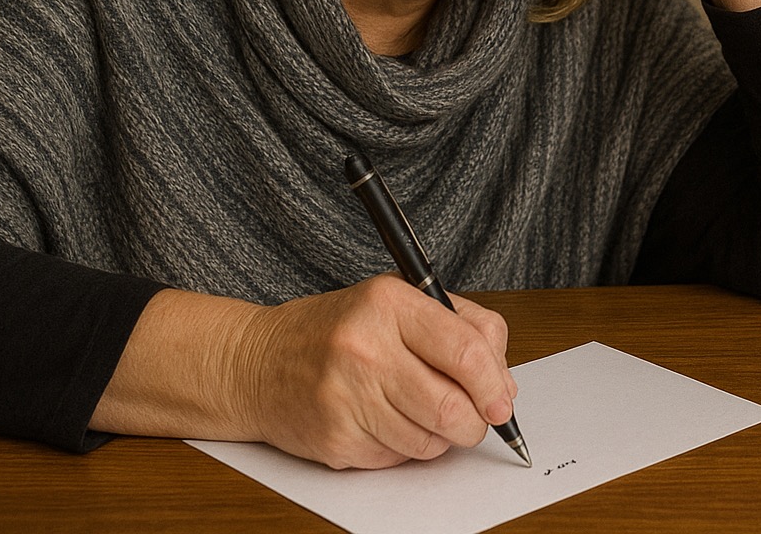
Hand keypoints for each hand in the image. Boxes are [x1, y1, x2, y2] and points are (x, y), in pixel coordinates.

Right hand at [235, 273, 516, 468]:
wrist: (256, 363)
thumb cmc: (336, 330)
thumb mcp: (398, 302)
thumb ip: (461, 329)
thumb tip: (504, 383)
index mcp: (389, 304)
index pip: (466, 351)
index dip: (495, 384)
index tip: (502, 401)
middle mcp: (366, 348)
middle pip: (452, 406)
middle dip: (475, 422)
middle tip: (473, 419)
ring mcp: (347, 396)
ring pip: (429, 440)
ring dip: (440, 437)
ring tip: (421, 413)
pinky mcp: (335, 438)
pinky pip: (398, 458)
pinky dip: (405, 448)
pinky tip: (386, 422)